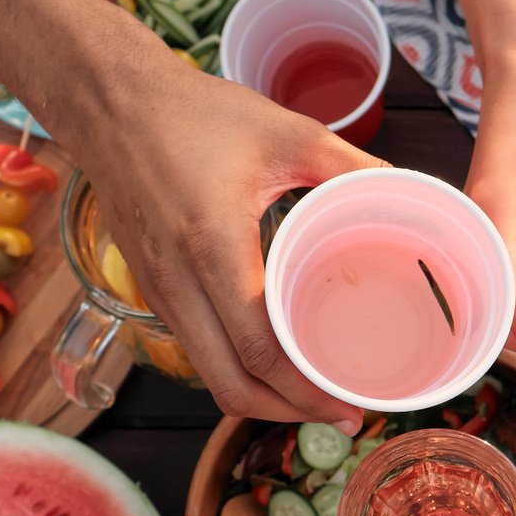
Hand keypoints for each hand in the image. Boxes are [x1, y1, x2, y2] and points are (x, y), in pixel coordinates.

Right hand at [74, 53, 378, 422]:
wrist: (108, 101)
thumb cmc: (194, 112)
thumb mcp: (286, 132)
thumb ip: (350, 165)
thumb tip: (407, 190)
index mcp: (213, 248)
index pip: (260, 351)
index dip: (306, 393)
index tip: (349, 405)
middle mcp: (178, 282)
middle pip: (230, 384)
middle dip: (287, 413)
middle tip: (340, 413)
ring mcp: (158, 291)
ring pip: (209, 374)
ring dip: (260, 396)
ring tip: (312, 394)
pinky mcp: (151, 288)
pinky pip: (196, 348)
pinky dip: (234, 368)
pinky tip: (272, 358)